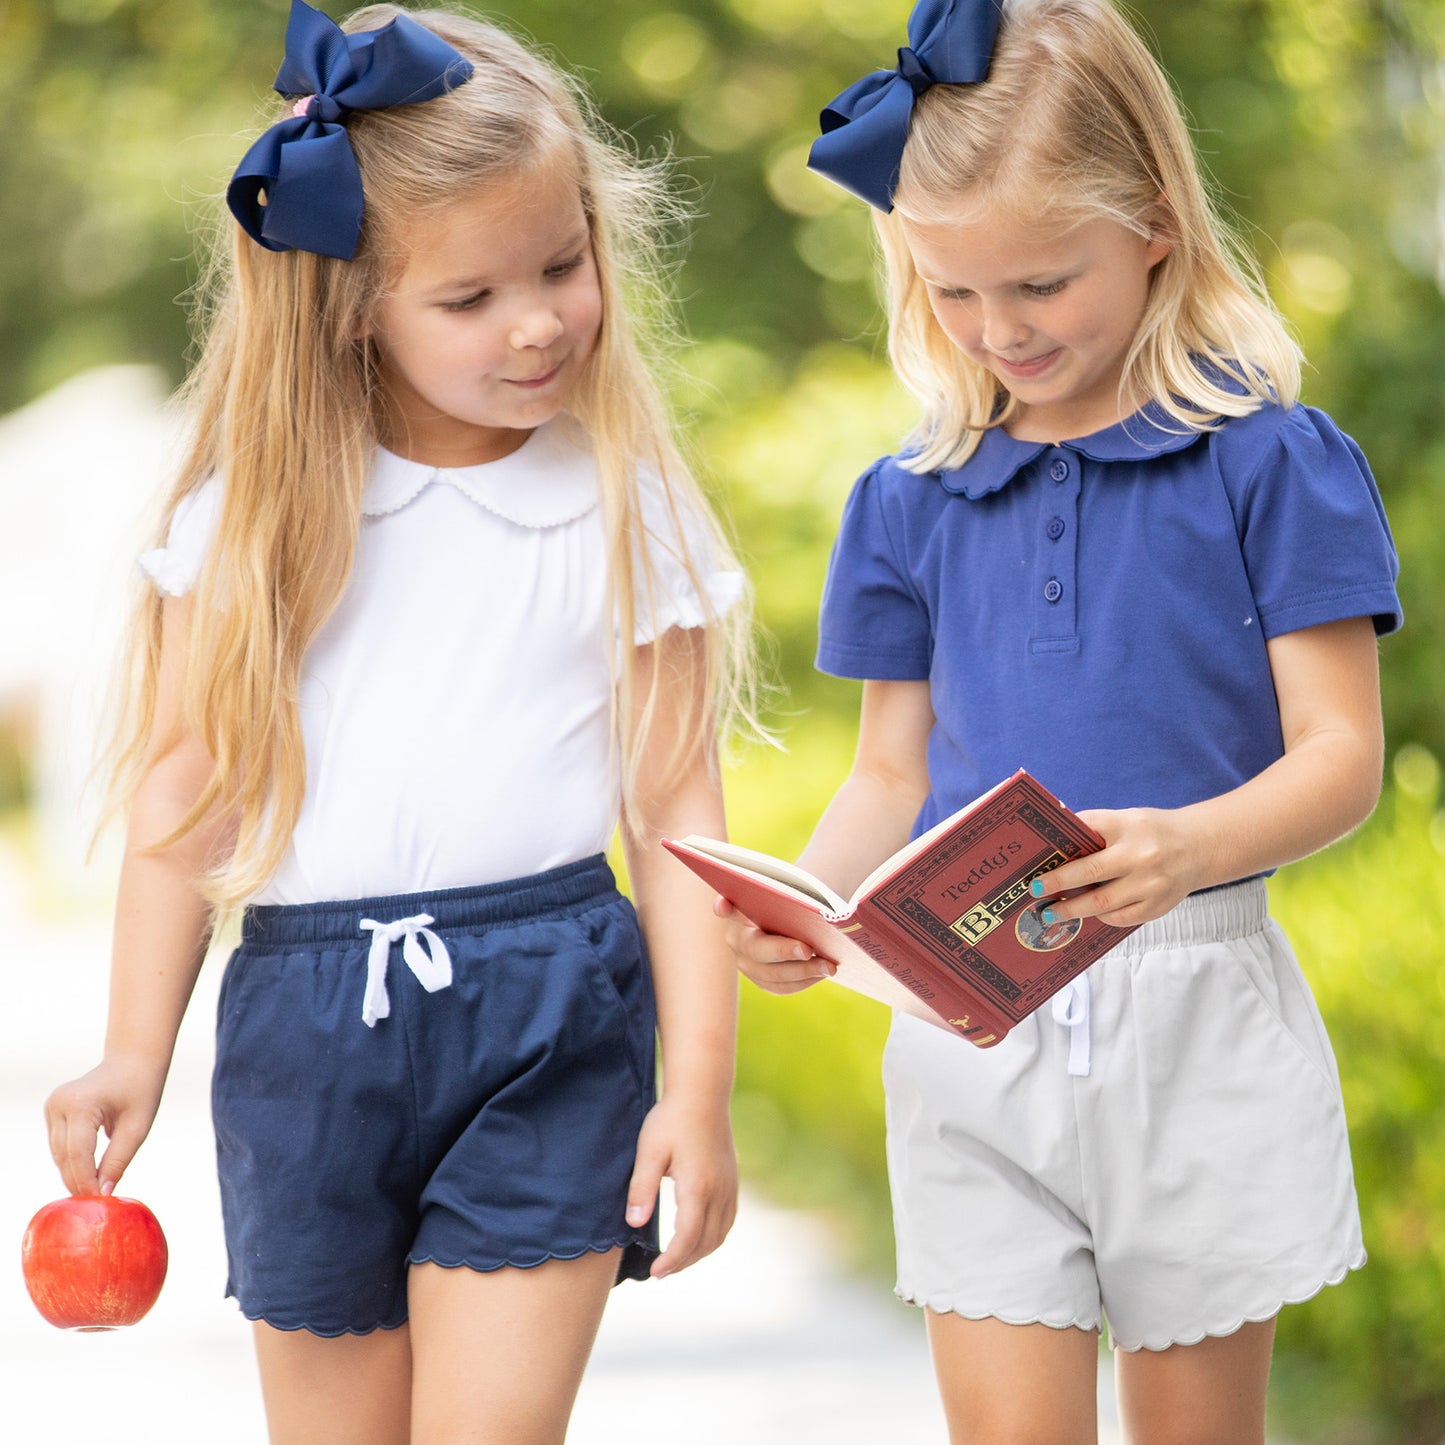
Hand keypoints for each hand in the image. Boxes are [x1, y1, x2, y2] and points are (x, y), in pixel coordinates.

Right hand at [44, 1057, 166, 1197]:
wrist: (133, 1061)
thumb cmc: (141, 1090)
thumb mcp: (137, 1128)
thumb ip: (118, 1161)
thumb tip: (103, 1193)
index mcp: (81, 1104)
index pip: (79, 1154)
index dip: (87, 1181)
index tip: (99, 1201)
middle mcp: (59, 1103)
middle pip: (65, 1156)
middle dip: (79, 1181)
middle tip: (96, 1203)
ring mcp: (52, 1105)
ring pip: (58, 1153)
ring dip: (74, 1173)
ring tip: (93, 1191)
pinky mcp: (52, 1110)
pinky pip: (59, 1144)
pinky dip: (72, 1160)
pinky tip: (86, 1174)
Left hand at [624, 1094, 738, 1278]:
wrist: (702, 1093)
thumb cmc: (672, 1119)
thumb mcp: (649, 1150)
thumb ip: (642, 1188)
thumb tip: (635, 1223)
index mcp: (698, 1186)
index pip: (688, 1238)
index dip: (672, 1260)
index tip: (655, 1272)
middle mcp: (719, 1191)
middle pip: (706, 1242)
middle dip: (683, 1262)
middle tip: (660, 1271)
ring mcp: (730, 1186)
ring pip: (720, 1234)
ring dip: (699, 1252)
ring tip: (676, 1259)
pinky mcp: (732, 1180)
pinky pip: (728, 1220)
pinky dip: (713, 1237)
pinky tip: (698, 1237)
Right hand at [712, 896, 836, 995]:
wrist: (786, 923)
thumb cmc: (786, 904)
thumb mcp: (782, 896)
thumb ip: (781, 895)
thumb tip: (798, 901)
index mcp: (738, 913)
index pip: (727, 907)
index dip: (723, 907)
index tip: (724, 905)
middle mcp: (736, 940)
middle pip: (756, 949)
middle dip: (783, 951)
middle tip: (808, 950)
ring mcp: (746, 964)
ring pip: (772, 975)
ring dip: (803, 972)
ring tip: (829, 966)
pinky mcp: (761, 980)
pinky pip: (781, 987)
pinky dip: (804, 981)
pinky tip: (822, 972)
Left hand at [1030, 806, 1207, 929]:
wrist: (1199, 847)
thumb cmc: (1150, 832)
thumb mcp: (1125, 820)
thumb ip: (1094, 829)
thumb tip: (1053, 849)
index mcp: (1128, 826)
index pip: (1087, 831)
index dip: (1060, 848)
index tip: (1036, 862)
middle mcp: (1142, 854)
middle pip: (1091, 871)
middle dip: (1059, 883)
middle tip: (1036, 892)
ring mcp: (1152, 883)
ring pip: (1103, 902)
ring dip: (1073, 909)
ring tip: (1052, 913)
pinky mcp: (1158, 905)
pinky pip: (1121, 918)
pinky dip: (1101, 917)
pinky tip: (1087, 915)